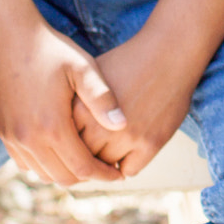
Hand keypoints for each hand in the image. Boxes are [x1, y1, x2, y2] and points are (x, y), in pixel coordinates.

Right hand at [0, 19, 125, 185]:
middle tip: (106, 169)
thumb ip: (103, 99)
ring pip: (43, 174)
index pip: (83, 168)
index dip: (104, 174)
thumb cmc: (51, 51)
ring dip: (65, 173)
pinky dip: (45, 165)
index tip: (120, 174)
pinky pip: (26, 163)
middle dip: (87, 177)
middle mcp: (29, 139)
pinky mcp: (4, 133)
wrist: (9, 37)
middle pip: (63, 177)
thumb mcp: (84, 68)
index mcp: (52, 127)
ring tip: (87, 161)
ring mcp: (13, 138)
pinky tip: (61, 152)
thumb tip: (122, 125)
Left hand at [72, 29, 201, 178]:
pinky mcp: (151, 143)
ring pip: (105, 168)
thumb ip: (72, 104)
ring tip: (109, 150)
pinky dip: (127, 164)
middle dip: (85, 157)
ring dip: (106, 163)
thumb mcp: (91, 76)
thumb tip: (55, 131)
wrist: (169, 51)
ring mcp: (127, 136)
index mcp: (81, 109)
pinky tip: (129, 150)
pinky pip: (129, 171)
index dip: (67, 144)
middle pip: (82, 159)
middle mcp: (101, 126)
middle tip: (90, 152)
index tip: (72, 142)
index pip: (64, 144)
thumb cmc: (128, 61)